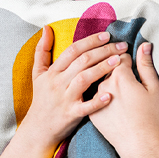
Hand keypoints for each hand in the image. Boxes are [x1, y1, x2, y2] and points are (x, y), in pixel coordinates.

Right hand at [18, 26, 128, 146]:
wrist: (38, 129)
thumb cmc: (41, 99)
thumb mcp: (38, 74)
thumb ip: (42, 50)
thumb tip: (46, 28)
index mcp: (52, 72)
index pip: (72, 50)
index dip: (90, 41)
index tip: (106, 35)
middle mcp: (58, 83)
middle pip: (82, 61)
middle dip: (103, 51)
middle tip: (121, 46)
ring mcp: (65, 98)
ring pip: (84, 79)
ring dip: (102, 68)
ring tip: (118, 61)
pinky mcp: (71, 114)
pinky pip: (85, 107)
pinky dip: (97, 101)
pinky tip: (110, 95)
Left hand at [88, 41, 158, 157]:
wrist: (137, 144)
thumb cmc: (150, 117)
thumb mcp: (153, 88)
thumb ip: (146, 65)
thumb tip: (144, 45)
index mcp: (120, 77)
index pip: (118, 57)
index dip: (125, 56)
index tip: (129, 59)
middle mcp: (103, 85)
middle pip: (103, 66)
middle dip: (110, 62)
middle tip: (119, 65)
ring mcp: (94, 99)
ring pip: (96, 81)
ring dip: (103, 77)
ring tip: (115, 84)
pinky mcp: (89, 112)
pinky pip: (91, 97)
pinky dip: (97, 94)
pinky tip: (108, 98)